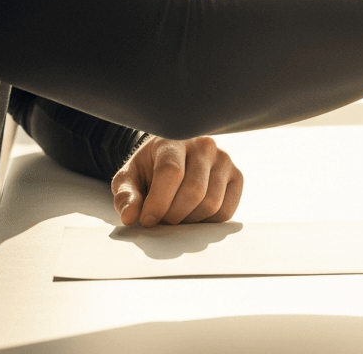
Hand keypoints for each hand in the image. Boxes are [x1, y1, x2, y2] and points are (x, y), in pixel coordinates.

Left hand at [112, 135, 243, 226]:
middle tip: (161, 219)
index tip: (147, 220)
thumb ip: (126, 196)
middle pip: (193, 191)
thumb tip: (130, 217)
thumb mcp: (129, 178)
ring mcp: (224, 160)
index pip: (171, 172)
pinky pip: (226, 210)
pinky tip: (193, 214)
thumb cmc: (149, 168)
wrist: (172, 157)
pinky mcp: (236, 176)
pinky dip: (207, 222)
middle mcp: (204, 146)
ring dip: (189, 220)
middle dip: (173, 215)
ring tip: (176, 215)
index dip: (158, 202)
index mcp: (174, 140)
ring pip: (211, 203)